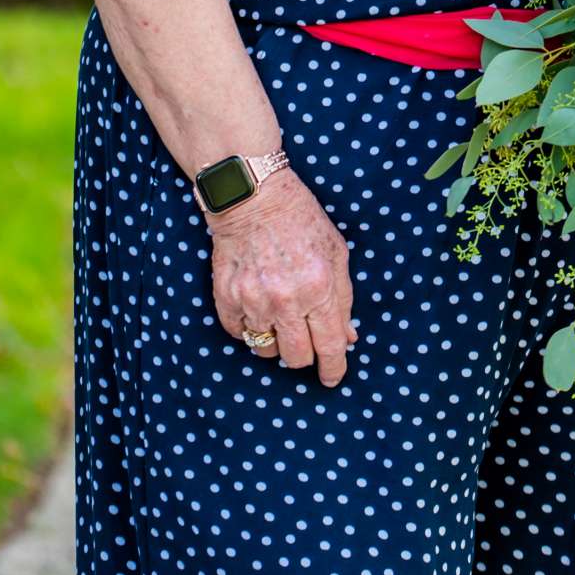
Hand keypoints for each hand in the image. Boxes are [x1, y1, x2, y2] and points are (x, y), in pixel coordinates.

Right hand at [207, 168, 357, 385]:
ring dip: (276, 341)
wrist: (253, 196)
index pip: (330, 345)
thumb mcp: (336, 253)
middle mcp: (286, 300)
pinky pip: (239, 335)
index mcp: (319, 287)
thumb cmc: (301, 219)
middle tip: (305, 340)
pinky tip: (257, 306)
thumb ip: (343, 298)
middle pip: (297, 358)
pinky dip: (250, 328)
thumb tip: (348, 338)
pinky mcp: (226, 299)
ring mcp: (254, 301)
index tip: (333, 378)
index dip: (334, 368)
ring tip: (279, 315)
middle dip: (305, 356)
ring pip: (267, 351)